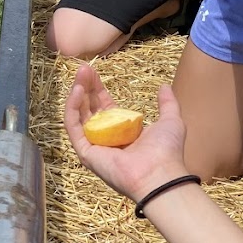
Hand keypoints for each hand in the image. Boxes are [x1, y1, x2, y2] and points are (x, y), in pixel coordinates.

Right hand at [64, 64, 188, 201]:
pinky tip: (77, 90)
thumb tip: (164, 87)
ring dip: (77, 93)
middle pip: (89, 108)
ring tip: (80, 74)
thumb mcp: (170, 121)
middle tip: (84, 68)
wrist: (160, 174)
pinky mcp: (86, 152)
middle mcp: (106, 139)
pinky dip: (72, 108)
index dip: (98, 89)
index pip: (104, 106)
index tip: (93, 71)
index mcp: (122, 132)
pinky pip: (73, 127)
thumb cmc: (166, 152)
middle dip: (86, 87)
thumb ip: (167, 104)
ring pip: (78, 116)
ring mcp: (94, 146)